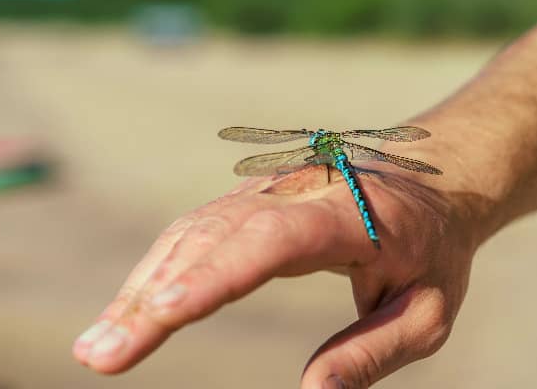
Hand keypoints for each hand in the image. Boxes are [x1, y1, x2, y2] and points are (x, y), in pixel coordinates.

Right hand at [72, 159, 489, 387]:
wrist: (436, 179)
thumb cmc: (434, 251)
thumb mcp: (429, 311)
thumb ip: (373, 352)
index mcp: (354, 217)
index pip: (273, 240)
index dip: (216, 274)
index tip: (161, 314)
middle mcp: (303, 191)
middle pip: (217, 234)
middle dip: (155, 295)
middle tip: (101, 356)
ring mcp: (275, 187)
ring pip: (197, 228)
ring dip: (144, 283)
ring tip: (100, 342)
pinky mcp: (256, 195)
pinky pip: (200, 227)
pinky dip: (161, 266)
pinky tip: (134, 305)